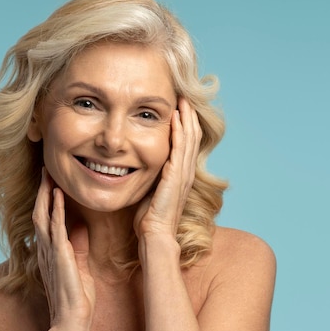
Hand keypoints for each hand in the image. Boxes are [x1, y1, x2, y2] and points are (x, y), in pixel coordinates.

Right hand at [32, 168, 95, 329]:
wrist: (72, 320)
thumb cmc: (76, 298)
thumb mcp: (79, 266)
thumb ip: (77, 246)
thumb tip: (80, 226)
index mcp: (49, 252)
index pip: (45, 220)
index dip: (46, 201)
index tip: (50, 182)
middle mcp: (45, 249)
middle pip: (39, 213)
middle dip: (41, 191)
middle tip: (45, 171)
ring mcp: (50, 252)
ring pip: (42, 215)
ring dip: (45, 194)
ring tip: (48, 175)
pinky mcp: (59, 255)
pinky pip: (55, 227)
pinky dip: (56, 209)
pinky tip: (58, 194)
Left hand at [133, 98, 201, 239]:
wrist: (155, 235)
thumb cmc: (149, 218)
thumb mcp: (150, 191)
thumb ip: (150, 176)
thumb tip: (137, 165)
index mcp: (180, 174)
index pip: (186, 143)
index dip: (185, 124)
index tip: (178, 106)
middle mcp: (186, 171)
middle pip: (192, 136)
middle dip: (188, 115)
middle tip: (184, 95)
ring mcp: (183, 173)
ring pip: (189, 138)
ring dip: (186, 117)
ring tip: (183, 99)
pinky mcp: (176, 176)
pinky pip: (179, 148)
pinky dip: (179, 130)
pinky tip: (175, 117)